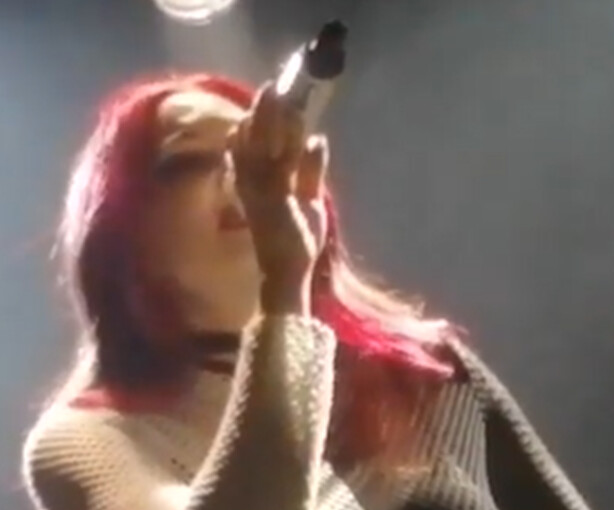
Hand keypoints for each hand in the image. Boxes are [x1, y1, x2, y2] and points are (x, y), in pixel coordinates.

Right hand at [231, 83, 328, 306]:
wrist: (290, 274)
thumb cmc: (298, 243)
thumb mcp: (310, 201)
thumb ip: (312, 171)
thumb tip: (318, 139)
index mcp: (259, 183)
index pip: (254, 143)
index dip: (261, 119)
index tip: (275, 96)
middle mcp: (254, 184)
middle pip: (254, 139)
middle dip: (264, 113)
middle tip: (275, 88)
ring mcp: (259, 191)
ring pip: (261, 146)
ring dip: (273, 122)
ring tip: (286, 100)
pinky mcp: (269, 201)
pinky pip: (272, 166)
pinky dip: (285, 147)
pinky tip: (298, 131)